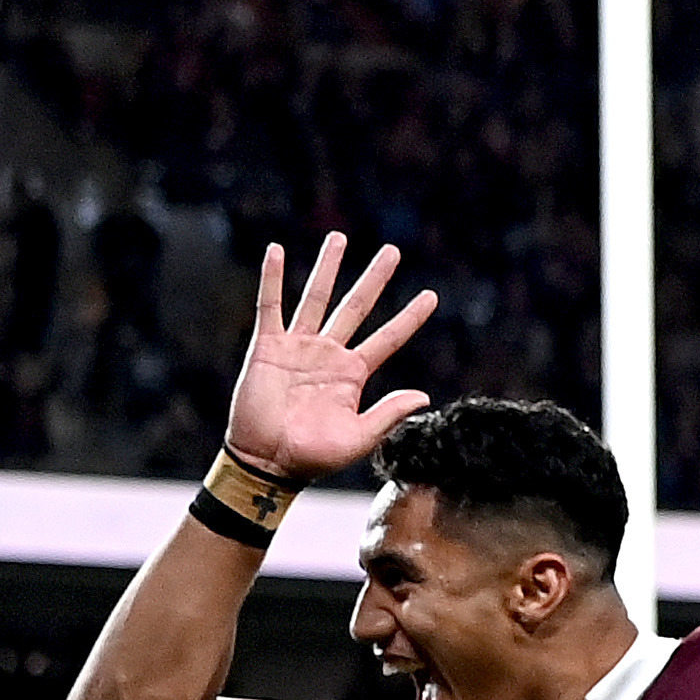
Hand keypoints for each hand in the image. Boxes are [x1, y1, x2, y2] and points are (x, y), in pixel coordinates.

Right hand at [229, 236, 439, 481]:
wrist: (269, 461)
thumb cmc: (314, 456)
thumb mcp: (361, 437)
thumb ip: (390, 413)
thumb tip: (425, 395)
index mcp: (354, 374)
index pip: (389, 338)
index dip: (410, 317)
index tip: (432, 296)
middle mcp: (329, 354)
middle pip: (357, 306)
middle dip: (375, 278)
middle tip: (393, 251)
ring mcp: (299, 346)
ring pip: (316, 297)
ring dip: (328, 267)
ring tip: (340, 238)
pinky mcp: (268, 346)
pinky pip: (270, 305)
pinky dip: (272, 278)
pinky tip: (276, 251)